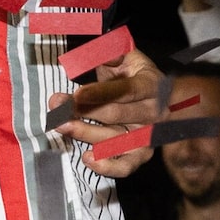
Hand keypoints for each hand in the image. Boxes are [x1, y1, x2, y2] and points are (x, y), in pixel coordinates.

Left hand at [49, 47, 163, 177]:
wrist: (164, 96)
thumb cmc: (134, 73)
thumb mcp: (125, 55)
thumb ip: (110, 53)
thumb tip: (97, 54)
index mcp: (150, 86)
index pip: (125, 91)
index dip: (100, 93)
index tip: (76, 94)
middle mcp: (152, 113)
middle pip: (115, 115)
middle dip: (82, 110)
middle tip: (56, 105)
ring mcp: (148, 135)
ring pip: (116, 139)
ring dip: (85, 133)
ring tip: (59, 125)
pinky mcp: (142, 153)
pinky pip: (127, 165)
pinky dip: (108, 166)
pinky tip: (87, 159)